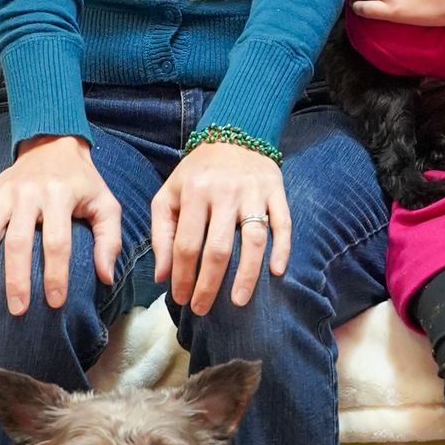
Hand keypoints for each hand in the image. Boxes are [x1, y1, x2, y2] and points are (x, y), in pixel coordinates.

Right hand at [0, 135, 121, 315]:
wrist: (52, 145)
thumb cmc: (82, 183)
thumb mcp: (106, 203)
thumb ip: (110, 239)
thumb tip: (105, 278)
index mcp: (59, 194)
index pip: (56, 242)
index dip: (56, 275)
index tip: (55, 303)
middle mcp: (27, 192)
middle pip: (17, 242)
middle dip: (16, 279)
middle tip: (18, 310)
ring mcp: (2, 192)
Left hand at [152, 141, 291, 315]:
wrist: (234, 135)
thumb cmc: (196, 173)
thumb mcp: (168, 195)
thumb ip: (161, 234)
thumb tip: (162, 276)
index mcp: (194, 192)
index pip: (187, 244)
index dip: (182, 276)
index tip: (180, 299)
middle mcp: (225, 192)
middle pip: (219, 248)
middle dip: (210, 285)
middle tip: (203, 309)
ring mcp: (254, 192)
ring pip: (254, 240)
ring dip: (247, 275)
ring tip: (239, 302)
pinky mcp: (276, 191)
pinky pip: (283, 224)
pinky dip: (282, 249)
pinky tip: (276, 272)